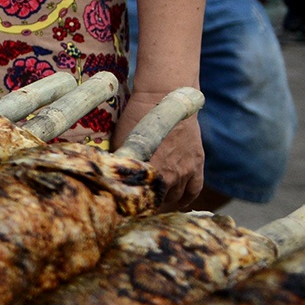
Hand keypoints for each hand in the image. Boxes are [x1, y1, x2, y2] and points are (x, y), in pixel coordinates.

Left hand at [114, 90, 205, 208]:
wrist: (165, 97)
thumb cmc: (137, 116)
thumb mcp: (120, 141)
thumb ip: (119, 162)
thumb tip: (108, 176)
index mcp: (149, 172)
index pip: (141, 201)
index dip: (132, 206)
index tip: (125, 207)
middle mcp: (170, 175)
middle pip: (158, 202)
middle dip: (147, 204)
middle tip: (138, 204)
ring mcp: (186, 170)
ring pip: (175, 198)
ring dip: (165, 201)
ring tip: (154, 202)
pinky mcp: (197, 163)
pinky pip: (195, 190)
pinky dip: (186, 199)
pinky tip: (178, 204)